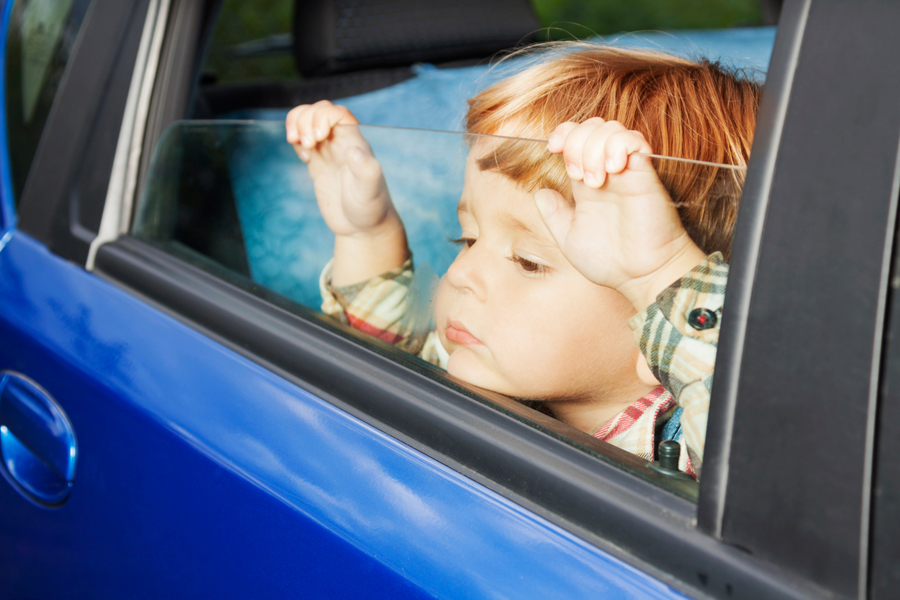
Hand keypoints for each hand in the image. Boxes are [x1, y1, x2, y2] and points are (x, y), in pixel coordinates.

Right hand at [286, 101, 408, 284]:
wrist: (363, 228)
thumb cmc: (371, 209)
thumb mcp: (370, 192)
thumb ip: (366, 172)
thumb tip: (356, 152)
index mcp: (355, 143)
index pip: (336, 113)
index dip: (322, 117)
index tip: (318, 137)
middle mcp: (342, 143)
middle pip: (319, 111)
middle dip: (306, 120)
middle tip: (307, 145)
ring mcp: (329, 152)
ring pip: (308, 121)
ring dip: (297, 125)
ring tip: (298, 144)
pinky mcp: (318, 163)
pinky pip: (303, 139)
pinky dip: (296, 140)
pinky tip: (303, 158)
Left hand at [535, 118, 705, 309]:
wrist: (642, 276)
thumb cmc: (610, 262)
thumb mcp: (569, 240)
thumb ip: (554, 215)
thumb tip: (540, 193)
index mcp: (586, 184)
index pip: (574, 139)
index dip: (562, 134)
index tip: (552, 148)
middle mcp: (606, 173)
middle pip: (590, 128)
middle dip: (576, 143)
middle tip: (579, 176)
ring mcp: (626, 172)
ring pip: (610, 129)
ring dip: (594, 147)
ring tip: (597, 180)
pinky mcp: (645, 175)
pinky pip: (635, 140)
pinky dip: (619, 145)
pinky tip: (613, 169)